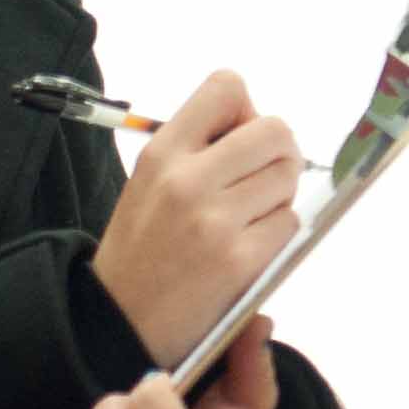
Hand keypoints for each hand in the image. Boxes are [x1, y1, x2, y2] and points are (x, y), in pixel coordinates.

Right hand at [91, 69, 302, 364]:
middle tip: (259, 179)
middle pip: (275, 130)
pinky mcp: (241, 259)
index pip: (227, 87)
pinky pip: (289, 222)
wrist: (119, 321)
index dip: (245, 110)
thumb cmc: (141, 247)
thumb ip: (198, 147)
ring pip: (288, 176)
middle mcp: (188, 179)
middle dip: (278, 152)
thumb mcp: (150, 181)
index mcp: (162, 152)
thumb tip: (258, 124)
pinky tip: (248, 246)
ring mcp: (216, 220)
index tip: (236, 139)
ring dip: (278, 194)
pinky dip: (277, 232)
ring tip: (246, 216)